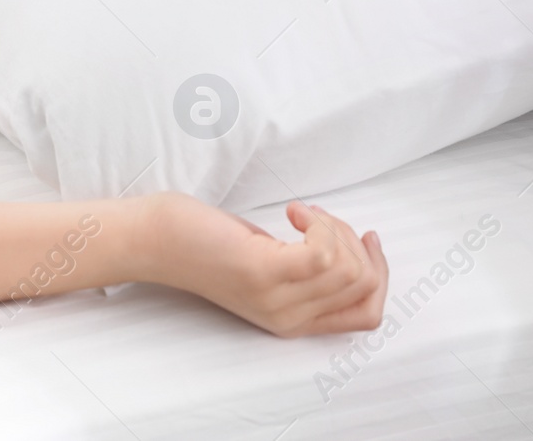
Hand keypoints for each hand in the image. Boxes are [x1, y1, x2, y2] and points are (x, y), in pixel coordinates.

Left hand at [138, 192, 387, 337]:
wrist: (153, 241)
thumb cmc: (205, 242)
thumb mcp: (266, 264)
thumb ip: (304, 270)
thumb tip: (352, 248)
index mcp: (294, 321)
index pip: (366, 315)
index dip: (378, 273)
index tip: (366, 236)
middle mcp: (289, 319)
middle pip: (364, 286)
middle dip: (354, 241)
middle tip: (319, 219)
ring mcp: (277, 299)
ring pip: (349, 268)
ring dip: (334, 226)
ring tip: (301, 214)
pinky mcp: (263, 272)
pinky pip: (323, 251)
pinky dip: (318, 222)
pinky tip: (293, 211)